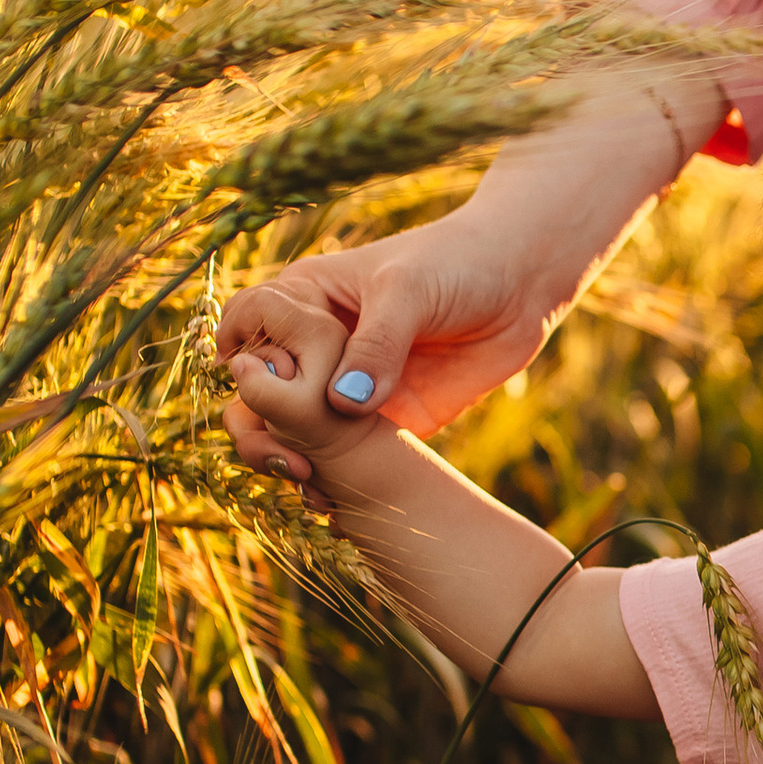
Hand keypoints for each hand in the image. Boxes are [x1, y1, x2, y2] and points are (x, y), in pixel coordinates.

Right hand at [214, 219, 557, 480]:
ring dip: (290, 461)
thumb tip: (343, 404)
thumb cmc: (456, 263)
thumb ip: (377, 344)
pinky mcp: (380, 423)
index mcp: (305, 300)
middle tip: (291, 458)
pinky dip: (332, 482)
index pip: (243, 329)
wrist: (521, 287)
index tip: (258, 383)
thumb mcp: (409, 290)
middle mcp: (314, 348)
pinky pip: (341, 458)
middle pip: (255, 393)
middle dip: (258, 429)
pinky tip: (339, 500)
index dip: (241, 359)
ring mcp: (344, 388)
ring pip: (291, 432)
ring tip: (314, 483)